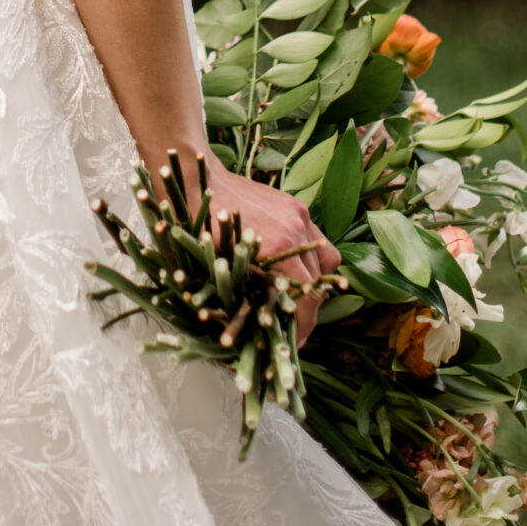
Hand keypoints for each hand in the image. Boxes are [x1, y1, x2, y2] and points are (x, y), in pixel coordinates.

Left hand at [167, 150, 340, 347]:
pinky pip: (316, 239)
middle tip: (293, 327)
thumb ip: (249, 294)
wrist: (200, 182)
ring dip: (316, 283)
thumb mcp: (223, 268)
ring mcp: (299, 216)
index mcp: (278, 248)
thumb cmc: (201, 227)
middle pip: (319, 282)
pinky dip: (310, 258)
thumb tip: (259, 330)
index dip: (303, 326)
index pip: (306, 299)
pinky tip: (294, 269)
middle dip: (309, 310)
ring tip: (298, 298)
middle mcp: (295, 230)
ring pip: (326, 260)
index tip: (293, 343)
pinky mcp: (297, 208)